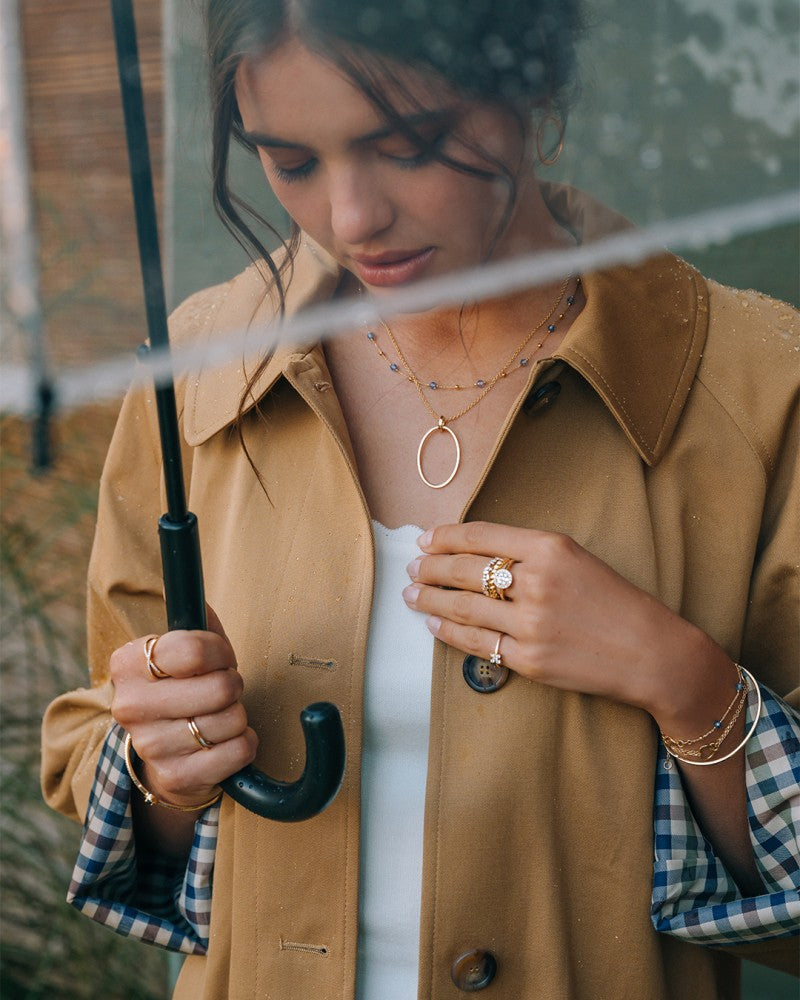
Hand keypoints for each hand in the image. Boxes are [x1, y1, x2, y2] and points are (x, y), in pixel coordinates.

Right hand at [110, 606, 257, 808]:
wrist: (167, 751)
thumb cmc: (184, 687)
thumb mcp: (186, 648)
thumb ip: (198, 621)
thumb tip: (203, 603)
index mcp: (127, 664)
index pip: (195, 649)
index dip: (220, 653)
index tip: (219, 659)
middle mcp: (130, 706)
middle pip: (220, 688)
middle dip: (233, 685)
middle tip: (222, 690)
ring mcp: (150, 746)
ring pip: (231, 720)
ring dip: (238, 716)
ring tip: (218, 716)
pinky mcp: (176, 777)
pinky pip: (238, 751)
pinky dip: (244, 744)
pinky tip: (225, 742)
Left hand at [402, 521, 711, 716]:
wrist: (651, 652)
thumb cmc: (614, 601)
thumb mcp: (575, 558)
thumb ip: (528, 551)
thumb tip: (472, 549)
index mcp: (550, 548)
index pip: (479, 536)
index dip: (444, 537)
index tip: (425, 539)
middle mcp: (537, 582)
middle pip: (463, 570)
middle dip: (429, 568)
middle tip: (412, 567)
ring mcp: (531, 624)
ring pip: (462, 607)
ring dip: (429, 599)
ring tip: (412, 594)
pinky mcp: (529, 660)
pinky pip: (476, 642)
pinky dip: (448, 632)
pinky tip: (434, 623)